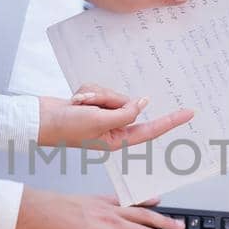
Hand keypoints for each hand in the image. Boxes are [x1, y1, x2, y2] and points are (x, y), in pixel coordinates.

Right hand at [38, 85, 192, 149]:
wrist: (40, 118)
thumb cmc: (66, 127)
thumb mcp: (99, 121)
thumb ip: (124, 113)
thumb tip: (142, 104)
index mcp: (118, 139)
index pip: (150, 129)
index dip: (170, 121)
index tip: (189, 112)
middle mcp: (114, 128)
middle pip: (128, 104)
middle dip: (109, 99)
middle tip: (88, 105)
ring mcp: (104, 115)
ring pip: (114, 94)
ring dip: (96, 94)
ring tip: (78, 104)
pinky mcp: (94, 104)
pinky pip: (101, 89)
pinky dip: (88, 91)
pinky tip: (75, 100)